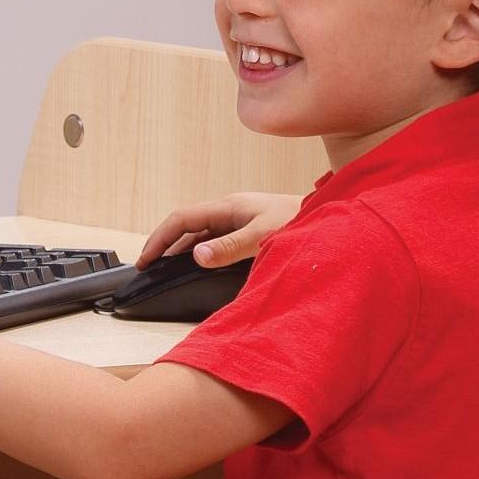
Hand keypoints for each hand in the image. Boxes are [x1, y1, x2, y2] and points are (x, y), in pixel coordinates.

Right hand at [138, 191, 300, 269]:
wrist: (334, 220)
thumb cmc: (302, 222)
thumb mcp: (264, 236)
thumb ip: (231, 247)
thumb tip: (196, 255)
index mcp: (229, 206)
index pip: (182, 219)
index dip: (159, 238)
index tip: (144, 260)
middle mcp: (230, 211)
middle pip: (187, 227)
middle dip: (165, 246)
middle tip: (149, 269)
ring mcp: (238, 221)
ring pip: (200, 235)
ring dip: (181, 251)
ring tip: (166, 272)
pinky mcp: (248, 231)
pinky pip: (215, 242)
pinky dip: (200, 254)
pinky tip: (199, 268)